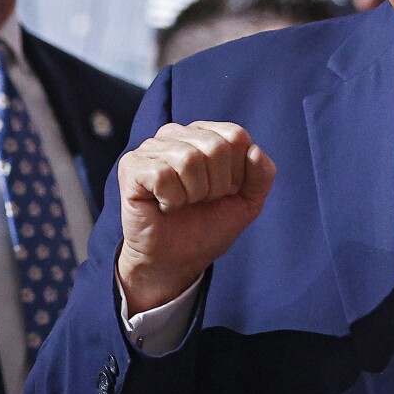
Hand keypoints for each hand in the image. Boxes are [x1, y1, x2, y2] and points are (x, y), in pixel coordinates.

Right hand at [116, 121, 276, 312]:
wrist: (177, 260)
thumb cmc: (208, 226)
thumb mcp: (247, 202)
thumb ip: (262, 175)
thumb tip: (254, 150)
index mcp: (205, 134)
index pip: (236, 135)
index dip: (237, 172)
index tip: (224, 192)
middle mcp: (176, 134)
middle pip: (215, 146)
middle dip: (216, 185)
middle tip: (201, 201)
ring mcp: (151, 148)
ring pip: (189, 159)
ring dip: (193, 194)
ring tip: (183, 203)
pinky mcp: (131, 166)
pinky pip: (163, 175)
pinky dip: (171, 199)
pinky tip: (165, 206)